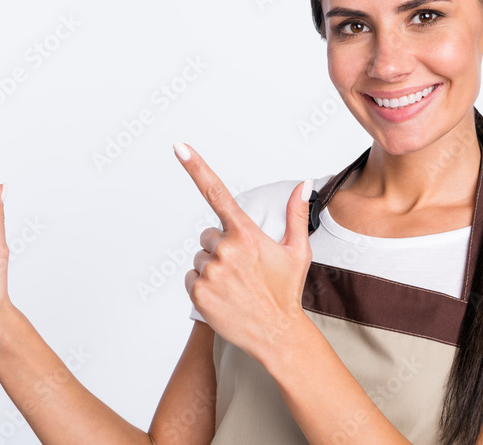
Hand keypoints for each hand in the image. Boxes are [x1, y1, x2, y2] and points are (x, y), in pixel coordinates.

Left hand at [176, 142, 313, 363]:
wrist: (277, 334)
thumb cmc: (286, 290)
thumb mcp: (297, 250)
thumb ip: (295, 213)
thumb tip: (303, 183)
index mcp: (246, 234)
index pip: (216, 193)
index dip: (196, 167)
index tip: (179, 147)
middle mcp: (225, 250)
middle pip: (209, 235)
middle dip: (221, 246)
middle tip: (244, 268)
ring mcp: (210, 272)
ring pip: (200, 257)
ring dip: (213, 267)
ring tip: (236, 285)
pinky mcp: (198, 293)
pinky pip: (191, 277)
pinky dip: (203, 285)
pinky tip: (224, 296)